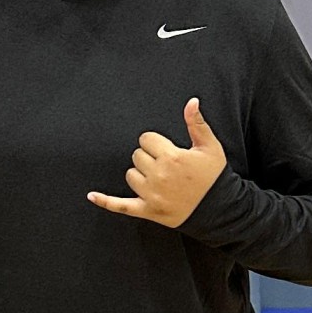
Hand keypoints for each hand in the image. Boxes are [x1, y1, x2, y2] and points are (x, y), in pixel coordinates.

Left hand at [88, 97, 227, 229]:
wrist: (220, 210)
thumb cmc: (214, 177)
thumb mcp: (210, 147)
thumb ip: (197, 124)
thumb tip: (192, 101)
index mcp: (172, 157)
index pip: (146, 139)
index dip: (156, 143)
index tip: (166, 150)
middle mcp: (158, 175)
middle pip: (137, 155)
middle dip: (149, 158)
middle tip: (167, 166)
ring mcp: (151, 195)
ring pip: (130, 175)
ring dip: (140, 175)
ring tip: (159, 179)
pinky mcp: (147, 211)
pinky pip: (120, 206)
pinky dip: (105, 201)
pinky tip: (91, 195)